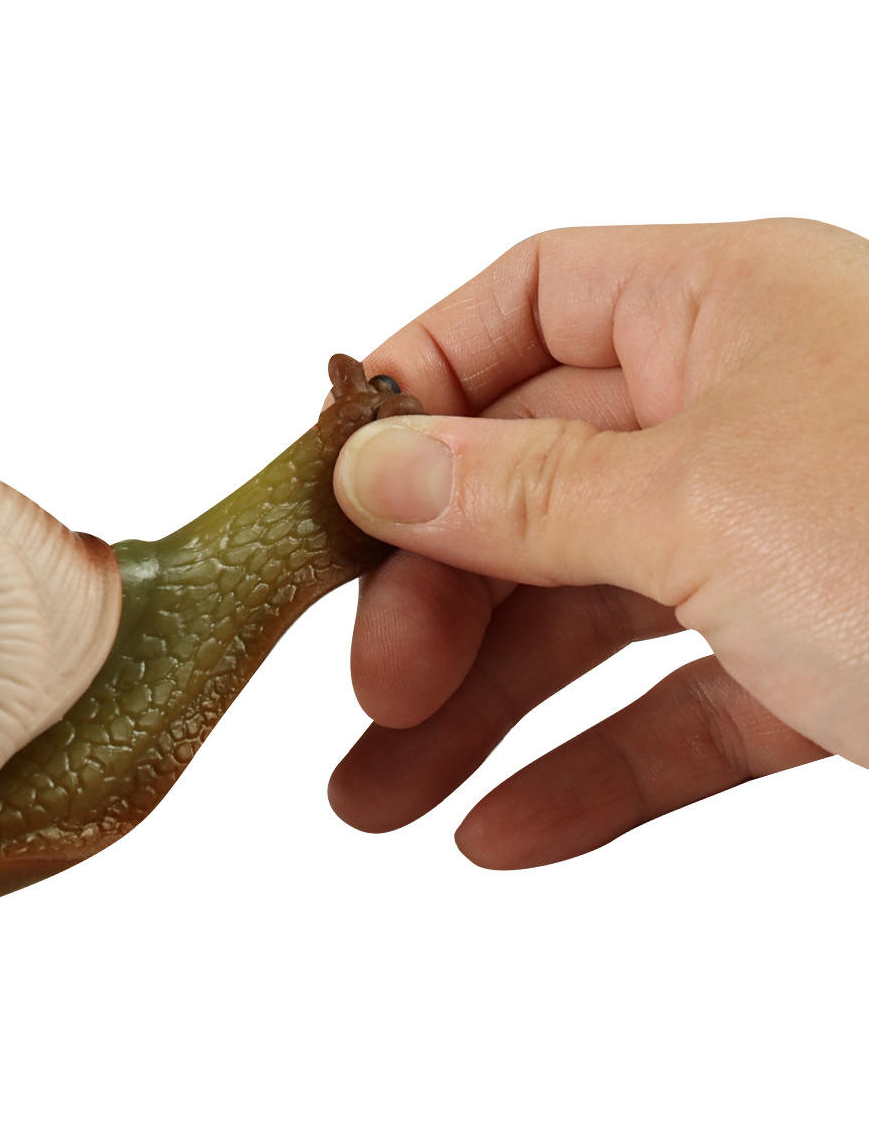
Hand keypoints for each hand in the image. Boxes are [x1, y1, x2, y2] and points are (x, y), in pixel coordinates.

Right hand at [328, 217, 868, 866]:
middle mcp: (752, 410)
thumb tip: (372, 466)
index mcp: (732, 308)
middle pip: (529, 489)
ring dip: (473, 714)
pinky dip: (585, 776)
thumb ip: (516, 489)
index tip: (323, 501)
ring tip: (373, 806)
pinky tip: (502, 837)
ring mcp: (787, 542)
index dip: (412, 392)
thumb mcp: (698, 507)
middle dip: (428, 605)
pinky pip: (672, 715)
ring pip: (587, 618)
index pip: (524, 305)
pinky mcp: (824, 665)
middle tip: (366, 699)